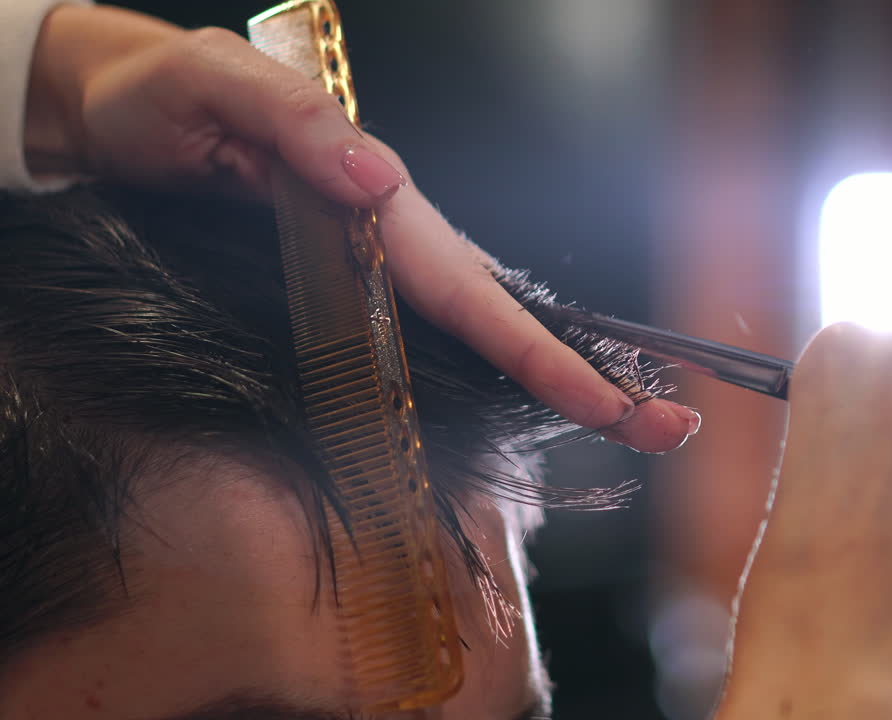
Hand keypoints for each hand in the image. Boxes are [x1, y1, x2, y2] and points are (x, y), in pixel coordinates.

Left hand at [25, 5, 696, 450]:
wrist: (118, 115)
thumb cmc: (164, 98)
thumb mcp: (216, 91)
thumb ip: (295, 127)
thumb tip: (381, 186)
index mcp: (377, 206)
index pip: (474, 293)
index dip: (544, 356)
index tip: (612, 404)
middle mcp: (392, 245)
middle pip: (502, 322)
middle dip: (586, 380)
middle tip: (670, 429)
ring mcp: (373, 273)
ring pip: (478, 335)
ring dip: (555, 381)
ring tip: (628, 421)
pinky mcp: (344, 293)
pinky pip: (428, 342)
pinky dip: (490, 376)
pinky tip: (527, 409)